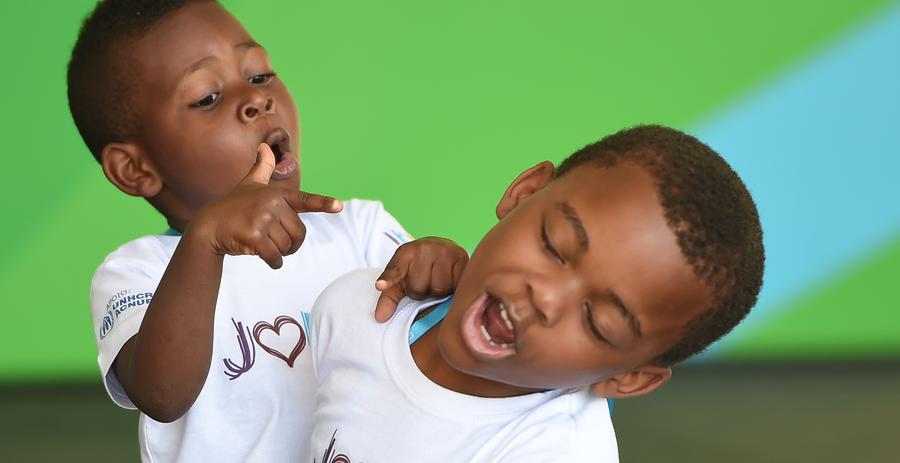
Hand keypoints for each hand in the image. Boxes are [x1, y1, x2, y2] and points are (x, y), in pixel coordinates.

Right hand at [187, 143, 342, 268]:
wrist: (208, 226)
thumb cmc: (232, 206)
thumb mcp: (249, 184)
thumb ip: (262, 168)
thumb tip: (264, 146)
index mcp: (277, 195)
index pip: (305, 200)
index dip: (323, 203)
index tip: (339, 206)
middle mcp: (272, 204)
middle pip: (299, 234)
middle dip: (291, 245)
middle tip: (277, 243)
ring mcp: (262, 219)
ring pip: (287, 247)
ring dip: (279, 253)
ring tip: (264, 244)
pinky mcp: (254, 236)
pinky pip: (275, 257)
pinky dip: (274, 263)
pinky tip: (268, 260)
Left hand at [374, 237, 467, 321]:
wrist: (441, 248)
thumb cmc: (418, 268)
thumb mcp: (401, 279)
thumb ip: (389, 297)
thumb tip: (380, 318)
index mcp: (406, 252)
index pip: (395, 269)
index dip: (388, 279)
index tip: (380, 286)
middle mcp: (425, 248)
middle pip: (419, 289)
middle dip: (422, 292)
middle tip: (427, 281)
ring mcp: (444, 251)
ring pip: (439, 290)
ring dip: (439, 292)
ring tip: (440, 280)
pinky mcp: (462, 257)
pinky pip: (456, 286)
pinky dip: (454, 289)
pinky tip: (452, 280)